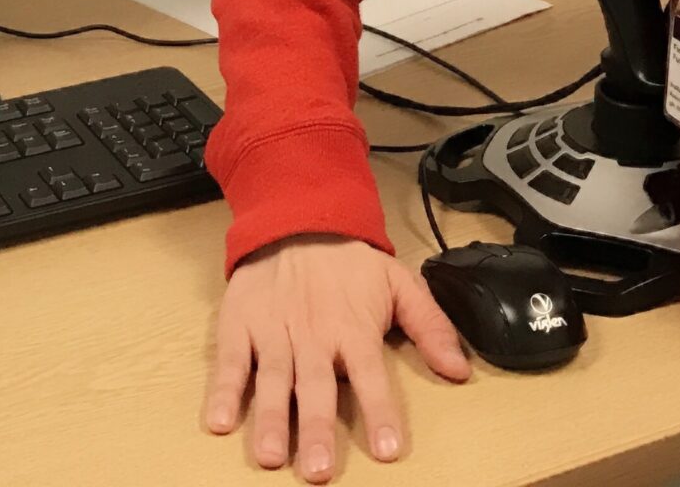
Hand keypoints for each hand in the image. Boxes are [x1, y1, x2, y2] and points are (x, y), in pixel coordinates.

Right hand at [204, 233, 469, 478]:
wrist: (295, 219)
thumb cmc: (348, 262)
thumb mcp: (399, 283)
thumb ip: (430, 326)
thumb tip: (459, 370)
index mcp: (352, 328)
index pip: (370, 375)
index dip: (379, 412)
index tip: (387, 449)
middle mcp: (312, 335)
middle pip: (315, 387)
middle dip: (316, 429)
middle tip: (318, 470)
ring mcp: (273, 332)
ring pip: (272, 380)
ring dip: (270, 419)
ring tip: (270, 456)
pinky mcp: (240, 326)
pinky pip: (231, 363)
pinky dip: (224, 391)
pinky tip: (220, 421)